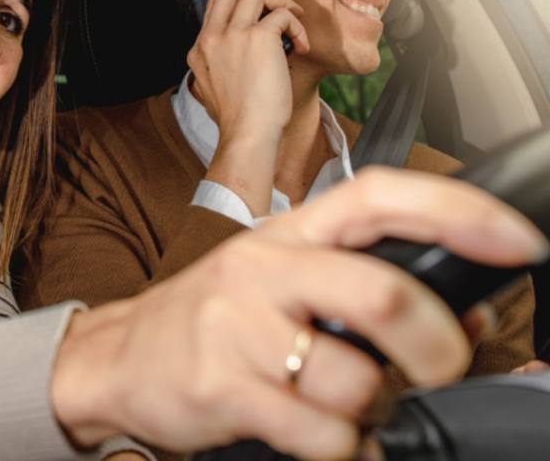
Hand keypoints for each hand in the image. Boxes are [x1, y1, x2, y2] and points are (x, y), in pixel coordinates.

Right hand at [51, 168, 548, 459]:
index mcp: (287, 232)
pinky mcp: (223, 386)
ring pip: (354, 380)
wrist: (122, 357)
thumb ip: (363, 284)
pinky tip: (321, 434)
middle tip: (437, 366)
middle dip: (435, 345)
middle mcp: (263, 267)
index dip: (455, 210)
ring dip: (373, 409)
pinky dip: (343, 447)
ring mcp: (238, 326)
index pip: (378, 196)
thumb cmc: (216, 317)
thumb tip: (465, 311)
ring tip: (346, 405)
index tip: (516, 239)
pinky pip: (320, 434)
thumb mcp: (283, 279)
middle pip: (380, 293)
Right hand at [186, 0, 308, 140]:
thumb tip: (227, 52)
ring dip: (279, 1)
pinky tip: (302, 44)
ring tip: (294, 15)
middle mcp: (213, 39)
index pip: (210, 12)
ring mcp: (234, 35)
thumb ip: (217, 67)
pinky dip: (296, 26)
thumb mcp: (214, 90)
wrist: (248, 131)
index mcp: (200, 52)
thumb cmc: (238, 118)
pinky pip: (282, 15)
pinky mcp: (259, 37)